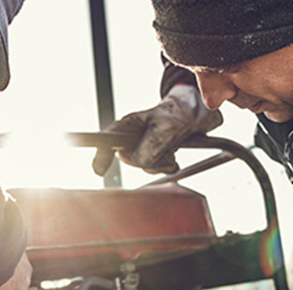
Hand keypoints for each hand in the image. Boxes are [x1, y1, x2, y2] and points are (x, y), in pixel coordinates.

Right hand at [92, 84, 222, 174]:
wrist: (193, 117)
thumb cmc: (177, 115)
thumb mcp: (166, 128)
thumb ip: (151, 147)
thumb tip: (142, 163)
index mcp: (127, 125)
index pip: (107, 142)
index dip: (101, 156)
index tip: (98, 170)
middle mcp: (130, 138)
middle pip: (131, 159)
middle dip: (149, 159)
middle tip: (166, 150)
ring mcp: (140, 148)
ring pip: (145, 166)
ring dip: (162, 162)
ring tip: (172, 148)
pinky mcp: (151, 156)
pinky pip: (155, 169)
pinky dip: (167, 166)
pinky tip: (174, 157)